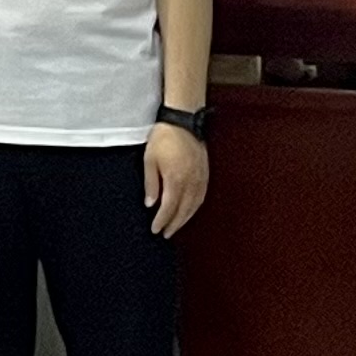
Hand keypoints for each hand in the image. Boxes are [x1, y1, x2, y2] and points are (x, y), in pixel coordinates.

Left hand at [143, 122, 210, 237]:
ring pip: (194, 206)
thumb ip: (151, 184)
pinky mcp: (205, 174)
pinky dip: (195, 208)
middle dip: (174, 224)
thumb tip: (151, 204)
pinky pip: (201, 197)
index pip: (169, 207)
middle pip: (183, 210)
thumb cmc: (164, 138)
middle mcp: (191, 183)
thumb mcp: (149, 160)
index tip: (156, 230)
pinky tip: (190, 211)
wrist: (183, 121)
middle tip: (166, 234)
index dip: (162, 221)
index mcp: (176, 180)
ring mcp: (201, 179)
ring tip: (176, 226)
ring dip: (185, 218)